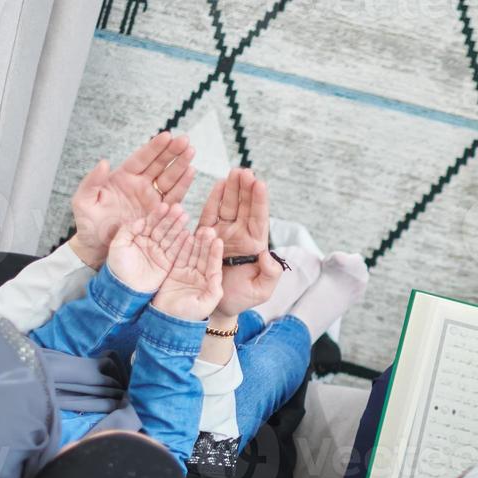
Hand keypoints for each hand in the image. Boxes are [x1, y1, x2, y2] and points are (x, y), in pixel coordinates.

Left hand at [70, 132, 195, 267]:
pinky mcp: (159, 213)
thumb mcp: (83, 201)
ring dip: (181, 165)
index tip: (167, 135)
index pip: (141, 158)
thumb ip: (92, 181)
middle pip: (159, 164)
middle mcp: (139, 185)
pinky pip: (173, 197)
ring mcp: (151, 199)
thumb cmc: (88, 224)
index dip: (154, 147)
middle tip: (185, 140)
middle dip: (172, 152)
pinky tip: (191, 173)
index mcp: (122, 177)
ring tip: (191, 152)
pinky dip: (183, 185)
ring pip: (169, 178)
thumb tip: (104, 163)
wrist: (98, 247)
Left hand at [106, 204, 189, 292]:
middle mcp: (151, 242)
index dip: (158, 215)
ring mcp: (160, 253)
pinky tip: (188, 234)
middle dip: (171, 218)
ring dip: (179, 227)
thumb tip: (141, 220)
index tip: (165, 206)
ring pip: (171, 237)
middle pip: (163, 228)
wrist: (124, 288)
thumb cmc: (118, 266)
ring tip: (186, 217)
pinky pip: (176, 252)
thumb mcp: (118, 244)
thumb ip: (128, 230)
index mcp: (139, 236)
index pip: (150, 222)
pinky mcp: (168, 264)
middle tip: (180, 209)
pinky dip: (182, 243)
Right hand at [152, 227, 223, 321]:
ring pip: (191, 253)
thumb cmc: (189, 316)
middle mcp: (200, 276)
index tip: (217, 241)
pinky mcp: (174, 271)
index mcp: (210, 283)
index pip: (213, 265)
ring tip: (195, 228)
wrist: (168, 320)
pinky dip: (180, 245)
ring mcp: (187, 272)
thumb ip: (214, 291)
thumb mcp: (205, 304)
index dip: (215, 253)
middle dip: (205, 243)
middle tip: (207, 229)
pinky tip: (182, 234)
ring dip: (193, 241)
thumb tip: (218, 276)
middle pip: (203, 255)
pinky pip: (177, 255)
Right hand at [198, 169, 274, 314]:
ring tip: (234, 171)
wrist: (216, 306)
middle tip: (245, 171)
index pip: (259, 219)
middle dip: (245, 188)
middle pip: (245, 207)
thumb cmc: (240, 299)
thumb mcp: (261, 291)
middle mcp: (240, 236)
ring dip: (232, 189)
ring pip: (229, 206)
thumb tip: (269, 255)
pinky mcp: (206, 236)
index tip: (260, 183)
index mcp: (255, 246)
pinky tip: (220, 184)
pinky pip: (211, 214)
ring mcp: (223, 234)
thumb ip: (270, 274)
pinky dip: (215, 199)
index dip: (260, 201)